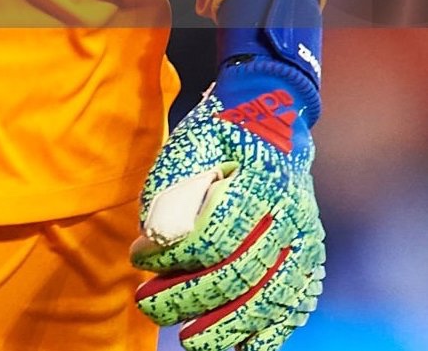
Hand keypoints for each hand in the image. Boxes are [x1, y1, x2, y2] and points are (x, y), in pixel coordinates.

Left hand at [131, 60, 323, 350]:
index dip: (172, 255)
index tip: (138, 257)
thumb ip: (172, 185)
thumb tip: (153, 236)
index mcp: (260, 181)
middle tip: (147, 302)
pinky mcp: (311, 262)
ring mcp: (305, 242)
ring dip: (226, 326)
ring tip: (188, 340)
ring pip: (268, 298)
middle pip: (239, 273)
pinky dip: (266, 332)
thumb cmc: (222, 132)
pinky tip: (238, 346)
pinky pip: (292, 307)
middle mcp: (290, 216)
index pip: (214, 234)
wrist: (275, 120)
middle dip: (188, 295)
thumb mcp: (192, 141)